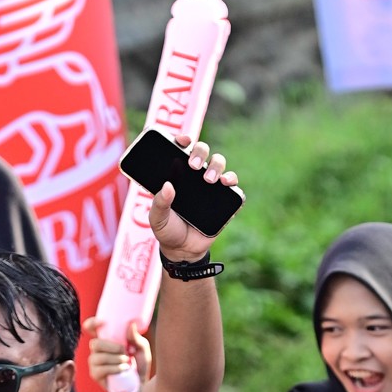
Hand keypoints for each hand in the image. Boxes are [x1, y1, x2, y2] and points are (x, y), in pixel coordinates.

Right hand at [84, 317, 152, 391]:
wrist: (140, 385)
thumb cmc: (140, 365)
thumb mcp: (142, 349)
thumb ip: (136, 338)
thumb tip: (131, 325)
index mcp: (105, 339)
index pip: (90, 328)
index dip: (92, 323)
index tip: (102, 322)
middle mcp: (97, 349)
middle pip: (95, 343)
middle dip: (112, 347)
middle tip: (125, 351)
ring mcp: (94, 362)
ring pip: (99, 357)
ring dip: (116, 359)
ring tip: (127, 362)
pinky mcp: (95, 374)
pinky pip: (101, 369)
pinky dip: (115, 369)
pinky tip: (123, 370)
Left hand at [149, 134, 241, 263]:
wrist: (182, 251)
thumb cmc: (167, 230)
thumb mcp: (156, 218)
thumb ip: (159, 203)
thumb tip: (167, 186)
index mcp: (178, 174)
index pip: (183, 149)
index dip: (184, 140)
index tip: (183, 141)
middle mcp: (196, 177)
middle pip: (204, 152)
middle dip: (201, 152)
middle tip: (194, 165)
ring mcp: (213, 189)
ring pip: (221, 166)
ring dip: (218, 166)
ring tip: (211, 180)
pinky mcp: (225, 203)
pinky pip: (234, 191)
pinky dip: (235, 186)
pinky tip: (228, 186)